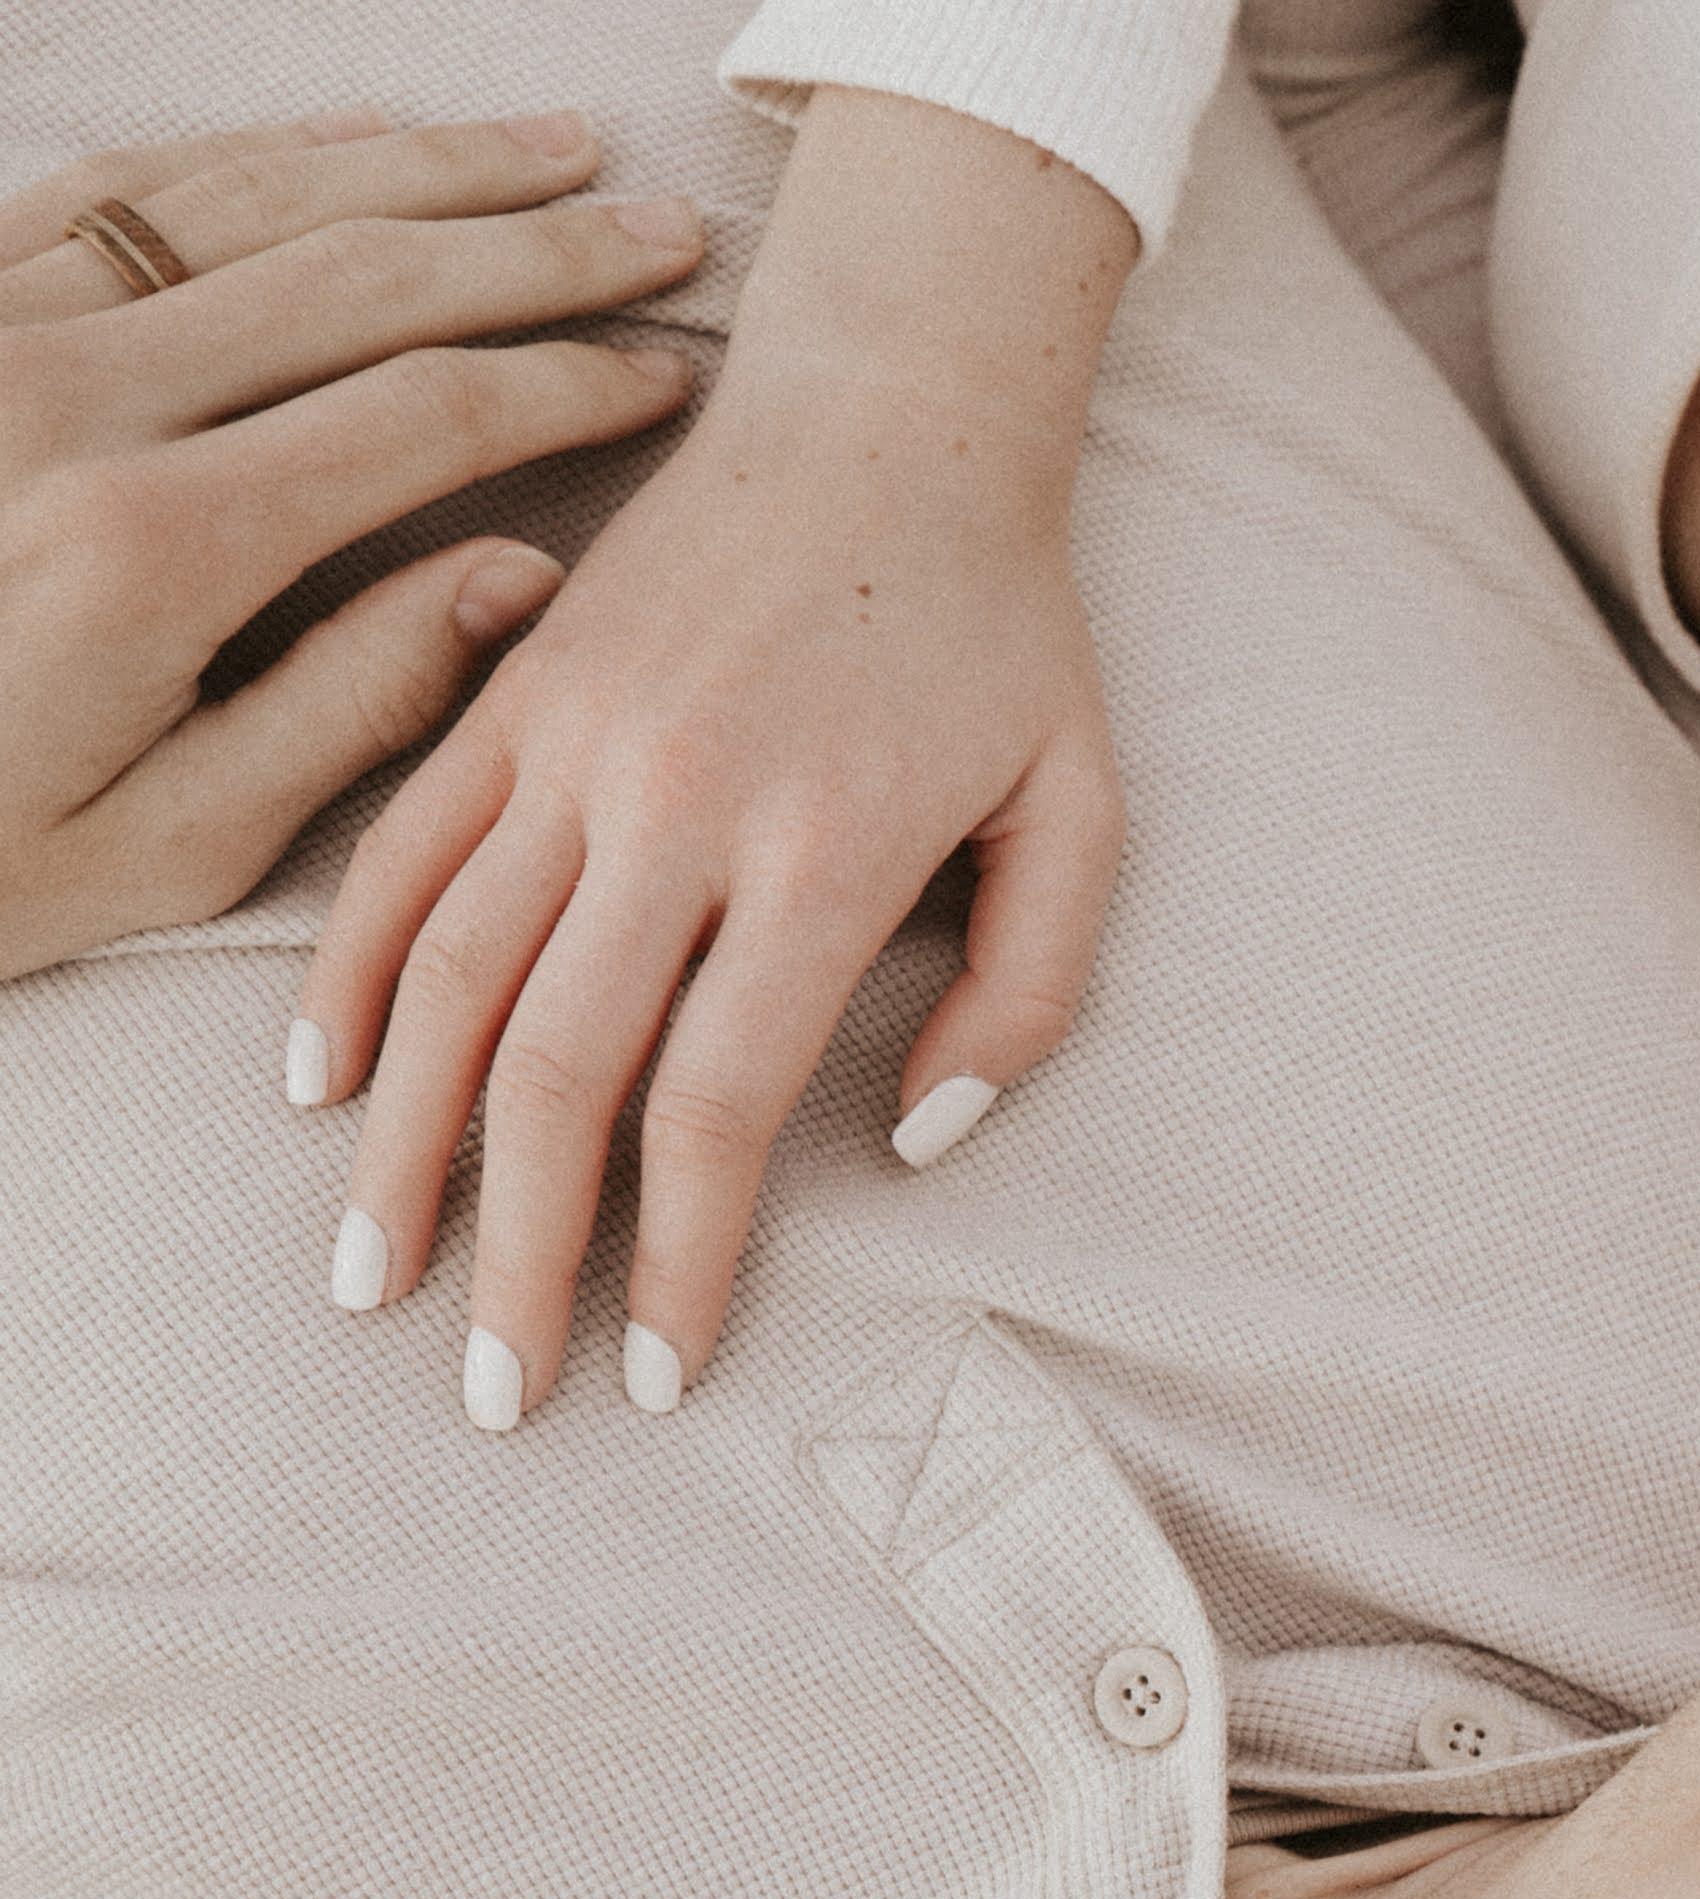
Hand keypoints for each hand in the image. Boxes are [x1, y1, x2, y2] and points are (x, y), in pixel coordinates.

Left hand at [0, 110, 699, 980]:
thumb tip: (521, 582)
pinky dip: (257, 157)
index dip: (570, 384)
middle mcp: (72, 402)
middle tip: (666, 238)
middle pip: (361, 280)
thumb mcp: (162, 843)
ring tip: (554, 157)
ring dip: (424, 171)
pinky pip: (119, 192)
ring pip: (252, 207)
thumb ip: (351, 705)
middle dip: (536, 251)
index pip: (426, 418)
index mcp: (156, 547)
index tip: (669, 374)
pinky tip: (359, 147)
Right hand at [297, 89, 1135, 1426]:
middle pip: (559, 1070)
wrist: (893, 421)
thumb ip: (1027, 996)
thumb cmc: (1005, 639)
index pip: (720, 1100)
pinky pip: (397, 855)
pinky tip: (325, 1094)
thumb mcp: (1085, 814)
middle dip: (519, 1251)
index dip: (683, 1256)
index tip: (655, 1369)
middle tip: (492, 1388)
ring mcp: (571, 744)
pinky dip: (348, 978)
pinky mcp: (507, 696)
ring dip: (405, 1149)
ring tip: (375, 1283)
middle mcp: (675, 803)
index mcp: (826, 851)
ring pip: (449, 978)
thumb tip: (919, 1149)